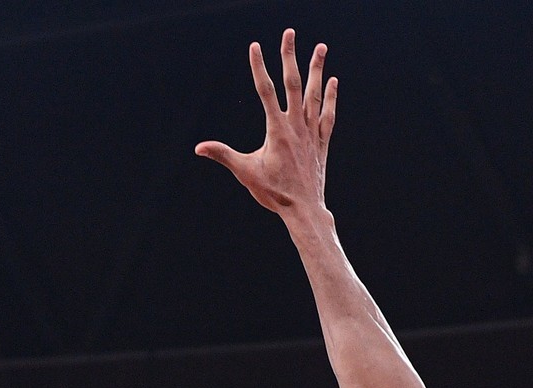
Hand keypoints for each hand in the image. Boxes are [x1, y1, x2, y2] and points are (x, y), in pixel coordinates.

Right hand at [196, 28, 336, 218]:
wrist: (304, 210)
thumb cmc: (274, 193)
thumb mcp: (246, 173)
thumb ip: (223, 156)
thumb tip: (199, 148)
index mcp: (277, 130)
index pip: (266, 91)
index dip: (259, 67)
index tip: (255, 46)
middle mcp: (297, 126)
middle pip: (293, 84)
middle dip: (290, 56)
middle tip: (290, 33)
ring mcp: (311, 133)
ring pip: (314, 95)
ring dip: (317, 70)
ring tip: (321, 47)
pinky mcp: (322, 143)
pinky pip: (328, 115)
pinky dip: (330, 98)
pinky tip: (332, 81)